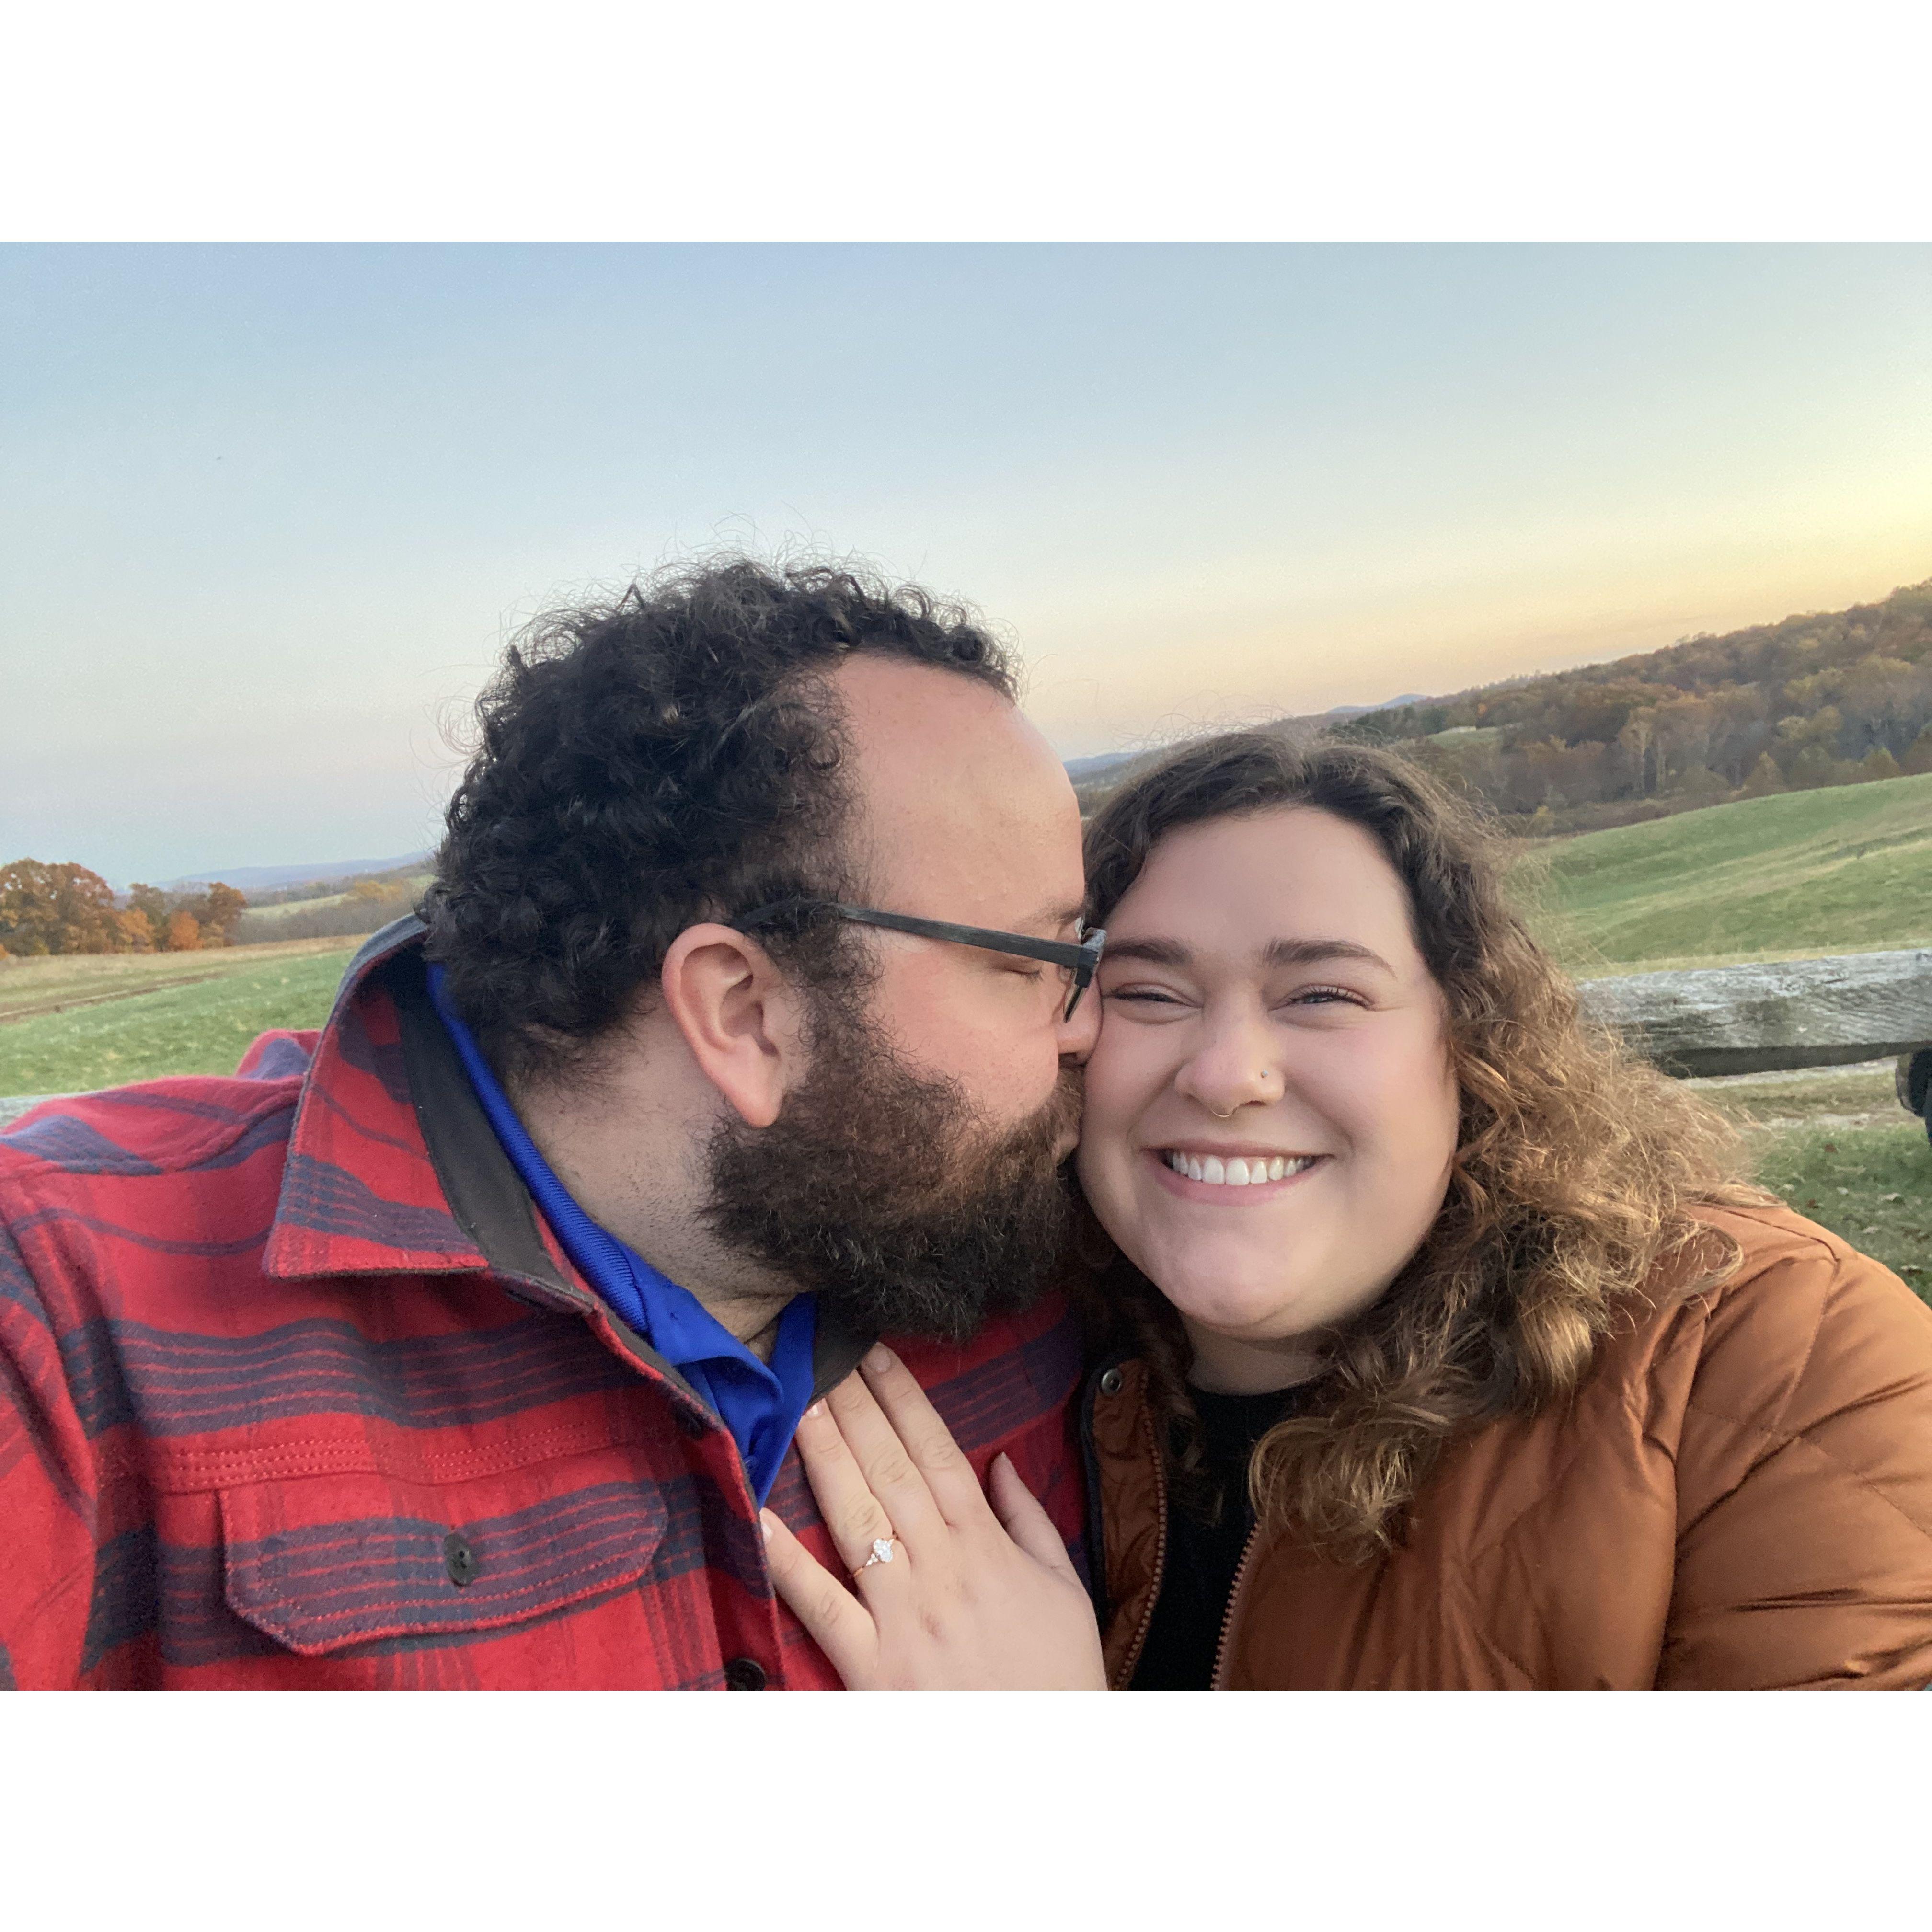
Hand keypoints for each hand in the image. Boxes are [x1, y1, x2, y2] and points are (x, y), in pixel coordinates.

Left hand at [761, 1343, 1106, 1688]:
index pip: (937, 1452)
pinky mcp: (869, 1665)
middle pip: (889, 1470)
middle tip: (820, 1353)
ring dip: (823, 1455)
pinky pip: (819, 1604)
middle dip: (854, 1406)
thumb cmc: (1057, 1678)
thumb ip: (1029, 1520)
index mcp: (986, 1547)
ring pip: (854, 1517)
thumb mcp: (1064, 1590)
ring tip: (796, 1402)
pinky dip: (786, 1559)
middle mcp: (940, 1569)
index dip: (903, 1398)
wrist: (1051, 1768)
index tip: (876, 1351)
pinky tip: (760, 1514)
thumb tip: (998, 1461)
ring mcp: (901, 1615)